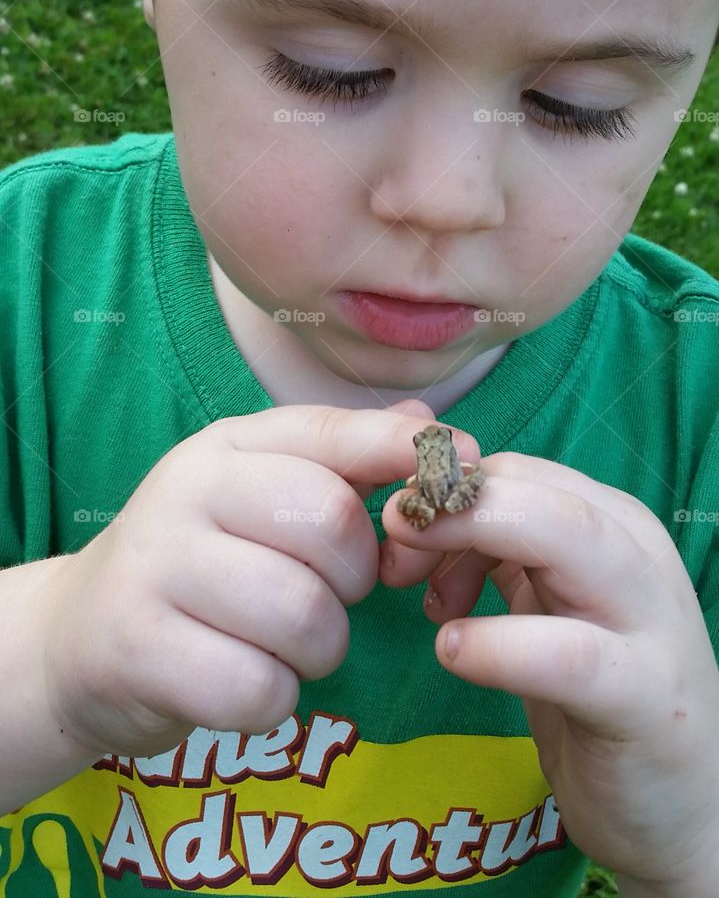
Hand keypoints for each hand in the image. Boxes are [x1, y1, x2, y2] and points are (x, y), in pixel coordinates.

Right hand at [40, 402, 427, 758]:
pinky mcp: (140, 651)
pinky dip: (273, 698)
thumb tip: (430, 422)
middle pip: (334, 530)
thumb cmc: (198, 561)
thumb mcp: (258, 493)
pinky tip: (244, 679)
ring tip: (285, 643)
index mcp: (224, 445)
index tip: (467, 465)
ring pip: (305, 616)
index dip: (405, 453)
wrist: (80, 635)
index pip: (330, 433)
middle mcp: (186, 491)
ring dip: (318, 648)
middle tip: (325, 595)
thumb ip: (341, 459)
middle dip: (354, 579)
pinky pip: (260, 688)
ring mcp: (157, 569)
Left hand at [381, 428, 718, 886]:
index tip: (398, 536)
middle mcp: (635, 554)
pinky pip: (570, 654)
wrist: (685, 802)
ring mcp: (649, 622)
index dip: (444, 491)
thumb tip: (413, 515)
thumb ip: (500, 552)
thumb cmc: (602, 692)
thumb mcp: (549, 603)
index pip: (516, 470)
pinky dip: (503, 645)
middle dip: (453, 499)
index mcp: (610, 523)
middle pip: (538, 488)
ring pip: (568, 538)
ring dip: (476, 540)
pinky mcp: (645, 698)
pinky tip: (455, 652)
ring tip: (418, 590)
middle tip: (393, 534)